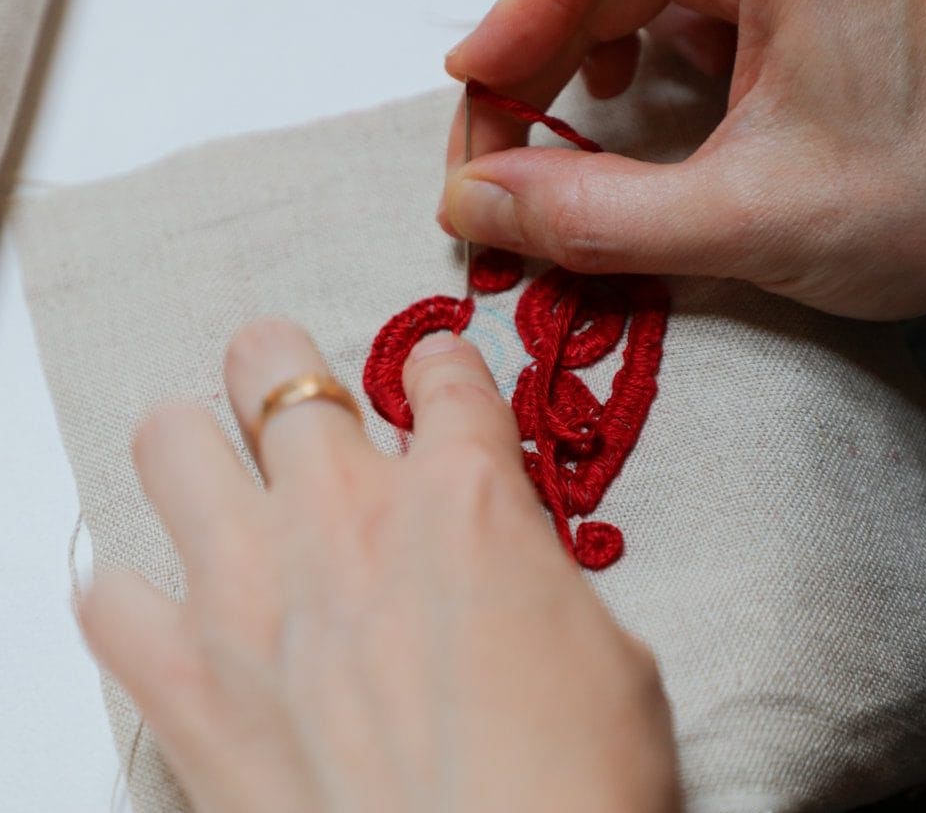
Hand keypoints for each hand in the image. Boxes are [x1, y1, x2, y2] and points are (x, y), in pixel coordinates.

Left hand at [79, 319, 677, 812]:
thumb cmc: (573, 782)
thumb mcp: (605, 650)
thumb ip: (535, 577)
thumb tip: (510, 570)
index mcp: (466, 499)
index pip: (444, 374)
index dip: (442, 368)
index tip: (434, 381)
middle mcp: (348, 517)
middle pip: (275, 365)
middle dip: (283, 367)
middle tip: (294, 399)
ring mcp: (253, 590)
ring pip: (170, 441)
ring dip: (196, 449)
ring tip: (222, 486)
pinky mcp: (187, 683)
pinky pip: (109, 598)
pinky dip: (134, 599)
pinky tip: (175, 619)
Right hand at [439, 0, 925, 319]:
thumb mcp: (747, 220)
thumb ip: (596, 217)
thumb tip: (478, 202)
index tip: (483, 86)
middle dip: (535, 42)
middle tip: (501, 144)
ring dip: (572, 48)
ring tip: (553, 122)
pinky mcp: (788, 5)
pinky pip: (674, 0)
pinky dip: (626, 50)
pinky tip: (626, 97)